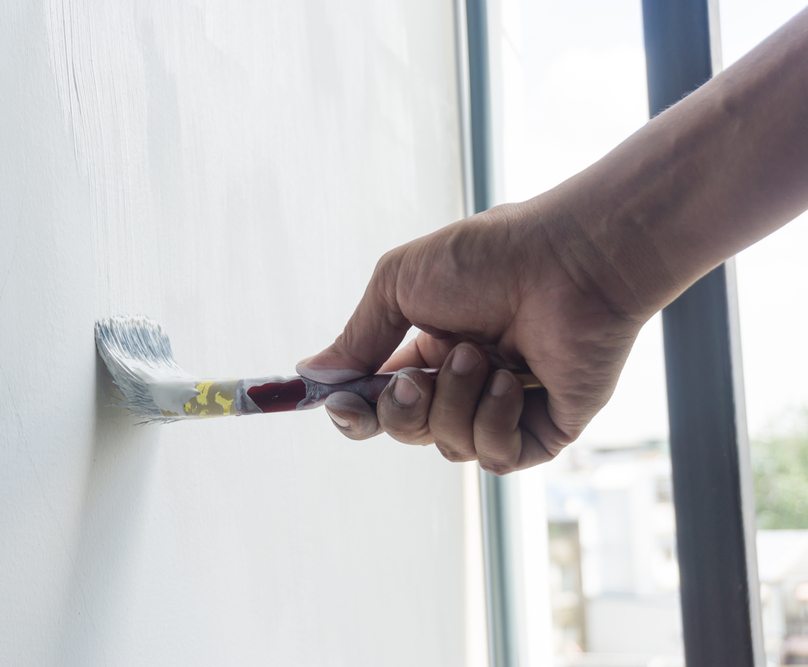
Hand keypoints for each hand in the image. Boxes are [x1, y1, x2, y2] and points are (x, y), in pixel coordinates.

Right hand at [297, 200, 647, 472]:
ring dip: (455, 402)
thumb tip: (312, 374)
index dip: (357, 409)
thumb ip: (357, 335)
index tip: (341, 403)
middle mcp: (464, 382)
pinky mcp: (543, 429)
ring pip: (448, 444)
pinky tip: (513, 382)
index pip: (380, 400)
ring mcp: (504, 408)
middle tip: (420, 378)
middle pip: (406, 429)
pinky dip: (494, 422)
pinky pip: (496, 457)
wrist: (569, 259)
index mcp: (429, 349)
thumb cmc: (490, 258)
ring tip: (483, 356)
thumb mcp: (400, 283)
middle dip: (404, 409)